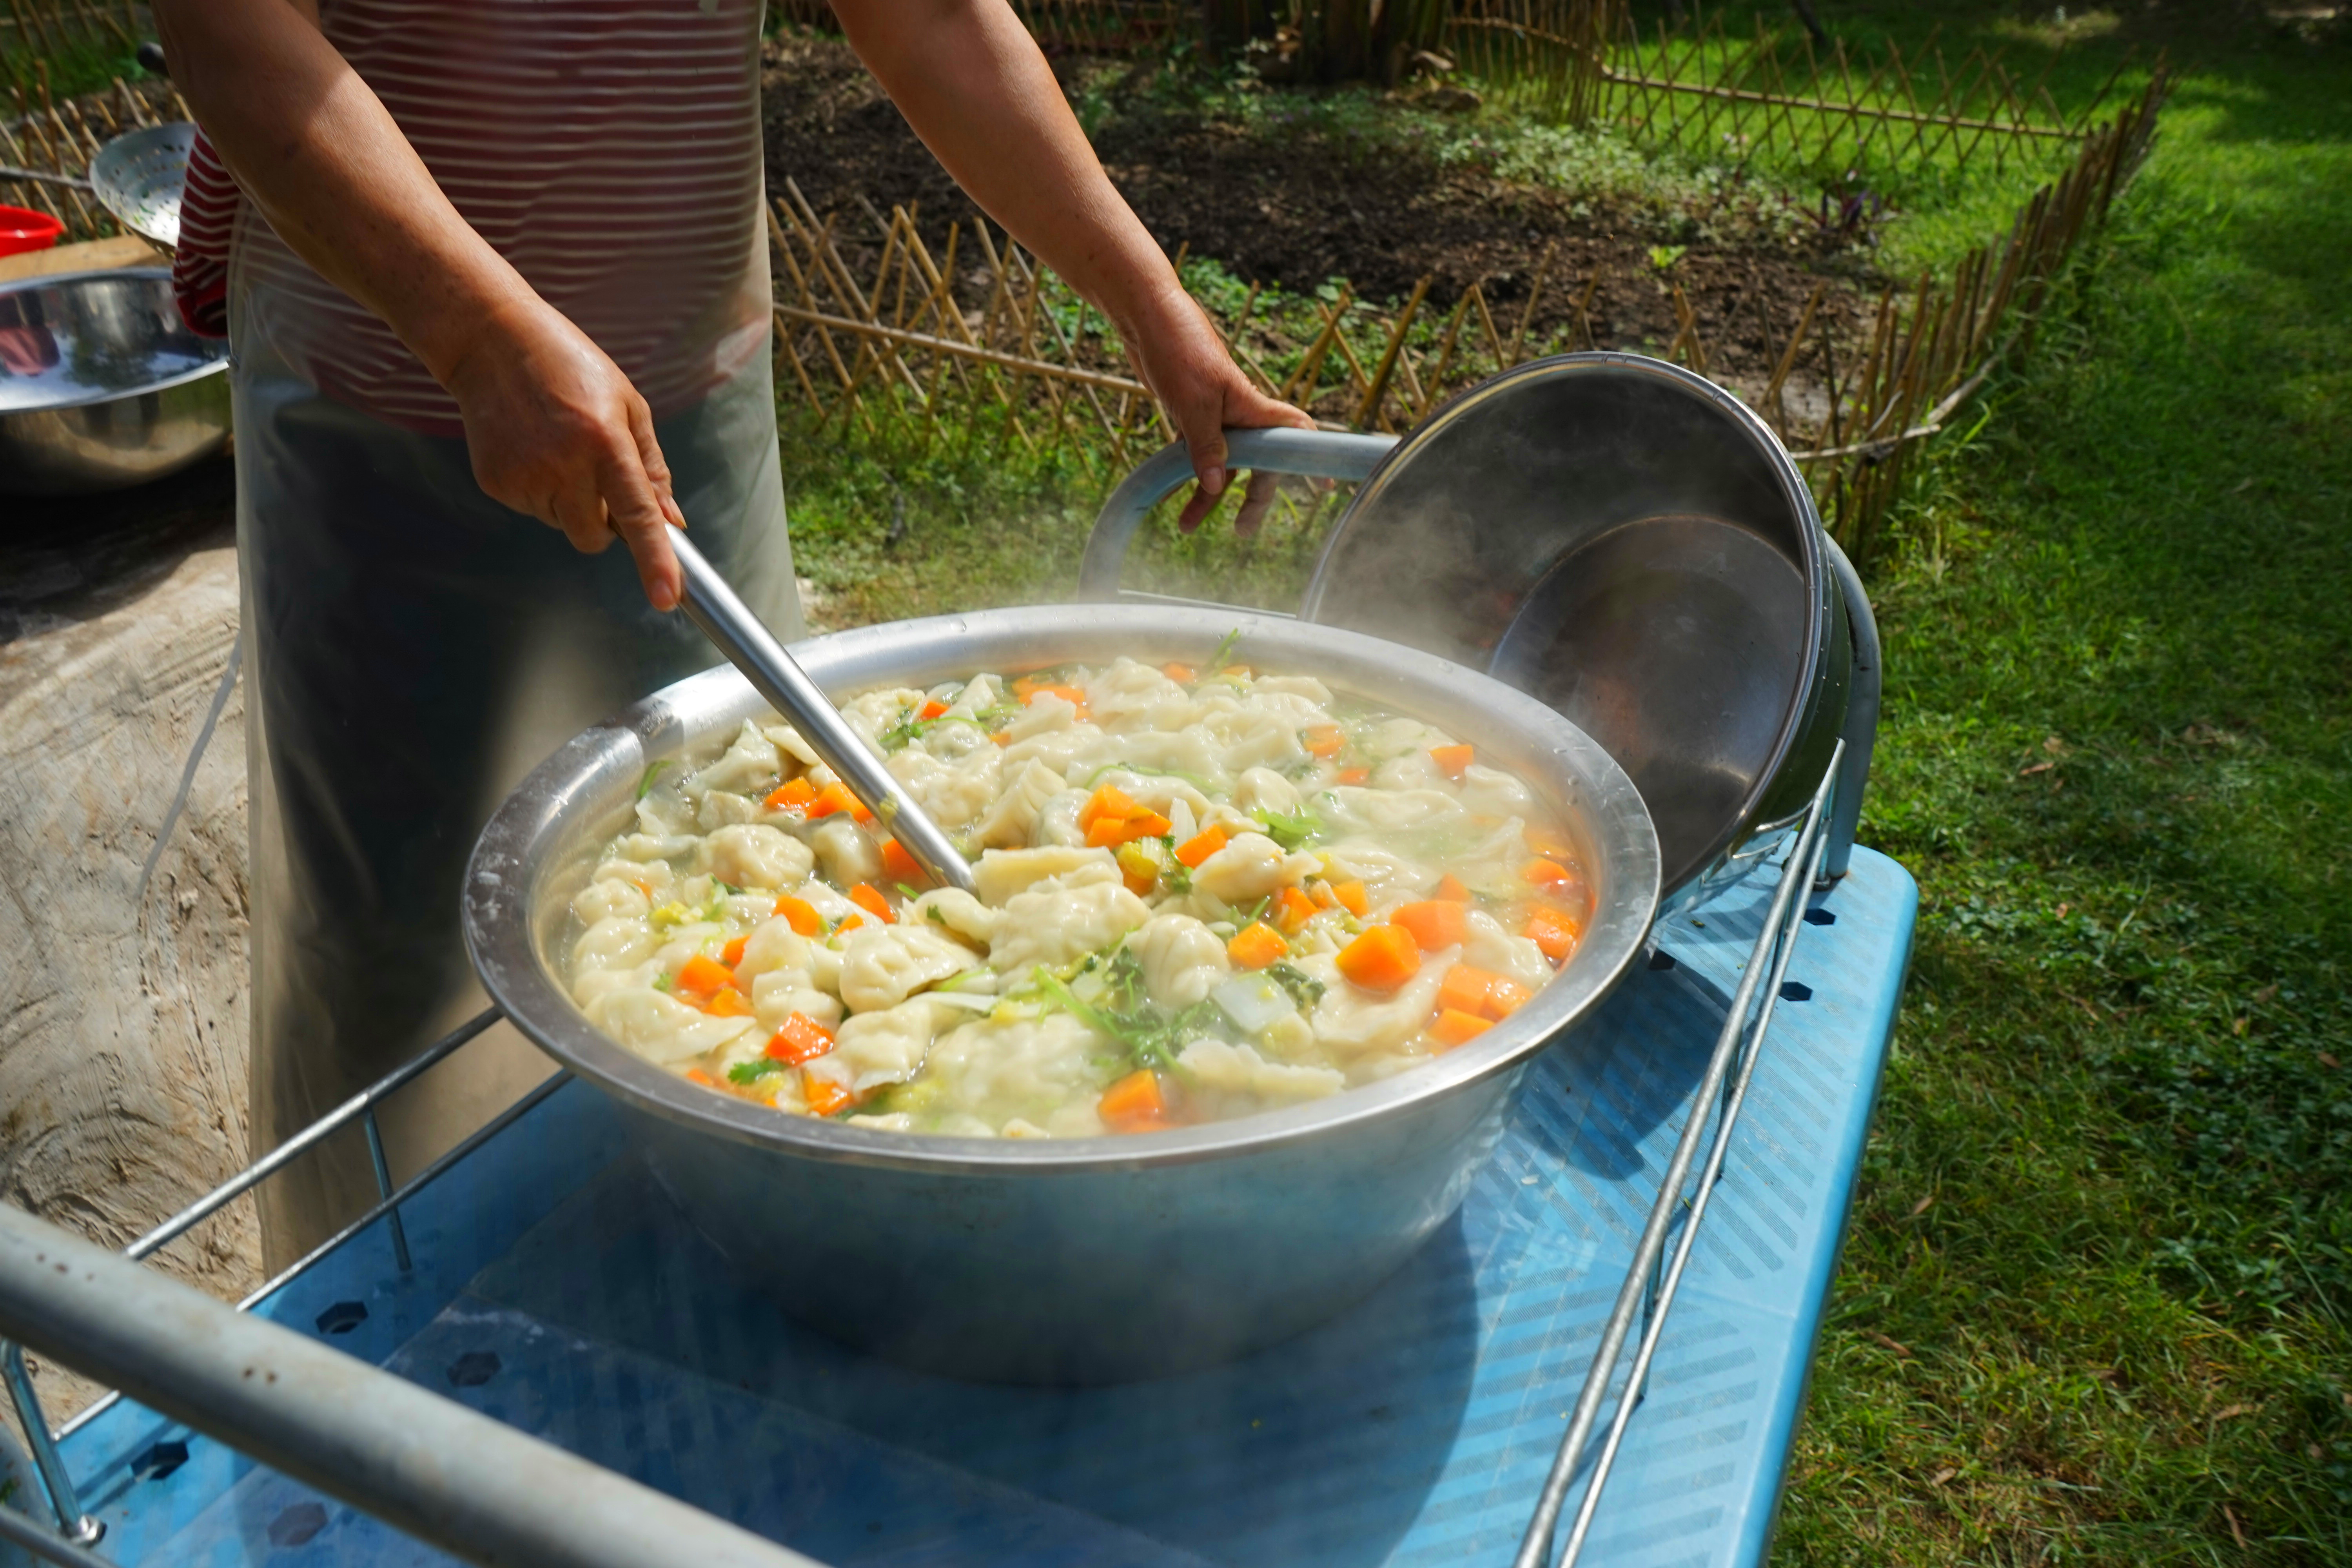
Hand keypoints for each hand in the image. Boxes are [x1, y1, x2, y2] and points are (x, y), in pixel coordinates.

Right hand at [442, 297, 686, 608]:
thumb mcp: (627, 405)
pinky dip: (539, 489)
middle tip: (594, 473)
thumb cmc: (570, 368)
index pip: (635, 515)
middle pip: (594, 537)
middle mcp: (562, 464)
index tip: (667, 598)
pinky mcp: (496, 483)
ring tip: (556, 445)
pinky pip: (532, 510)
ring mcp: (524, 476)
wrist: (492, 342)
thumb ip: (651, 467)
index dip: (654, 561)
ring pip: (563, 524)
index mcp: (604, 442)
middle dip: (602, 522)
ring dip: (568, 500)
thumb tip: (671, 521)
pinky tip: (531, 447)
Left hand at [1121, 288, 1313, 537]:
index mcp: (1252, 408)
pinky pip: (1192, 454)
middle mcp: (1239, 414)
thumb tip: (1216, 487)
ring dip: (1206, 496)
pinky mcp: (1190, 415)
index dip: (1312, 460)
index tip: (1325, 486)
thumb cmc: (1178, 349)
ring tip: (1186, 527)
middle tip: (1242, 531)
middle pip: (1257, 463)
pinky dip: (1182, 475)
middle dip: (1251, 498)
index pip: (1295, 434)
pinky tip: (1164, 497)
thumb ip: (1207, 445)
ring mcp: (1214, 415)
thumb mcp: (1193, 402)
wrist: (1145, 317)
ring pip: (1220, 464)